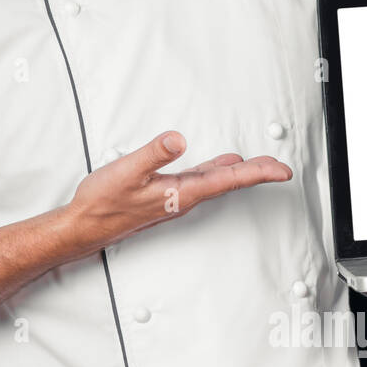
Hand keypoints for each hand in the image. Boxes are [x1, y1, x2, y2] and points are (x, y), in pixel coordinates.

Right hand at [64, 130, 291, 251]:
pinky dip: (216, 171)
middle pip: (229, 182)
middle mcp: (184, 197)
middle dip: (257, 173)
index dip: (259, 173)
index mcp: (182, 192)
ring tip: (259, 164)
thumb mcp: (127, 172)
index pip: (229, 180)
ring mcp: (175, 197)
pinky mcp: (165, 194)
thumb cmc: (103, 203)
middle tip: (280, 167)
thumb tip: (178, 140)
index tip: (282, 170)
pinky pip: (200, 181)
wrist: (84, 227)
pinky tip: (220, 165)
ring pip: (216, 182)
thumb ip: (153, 154)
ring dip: (239, 173)